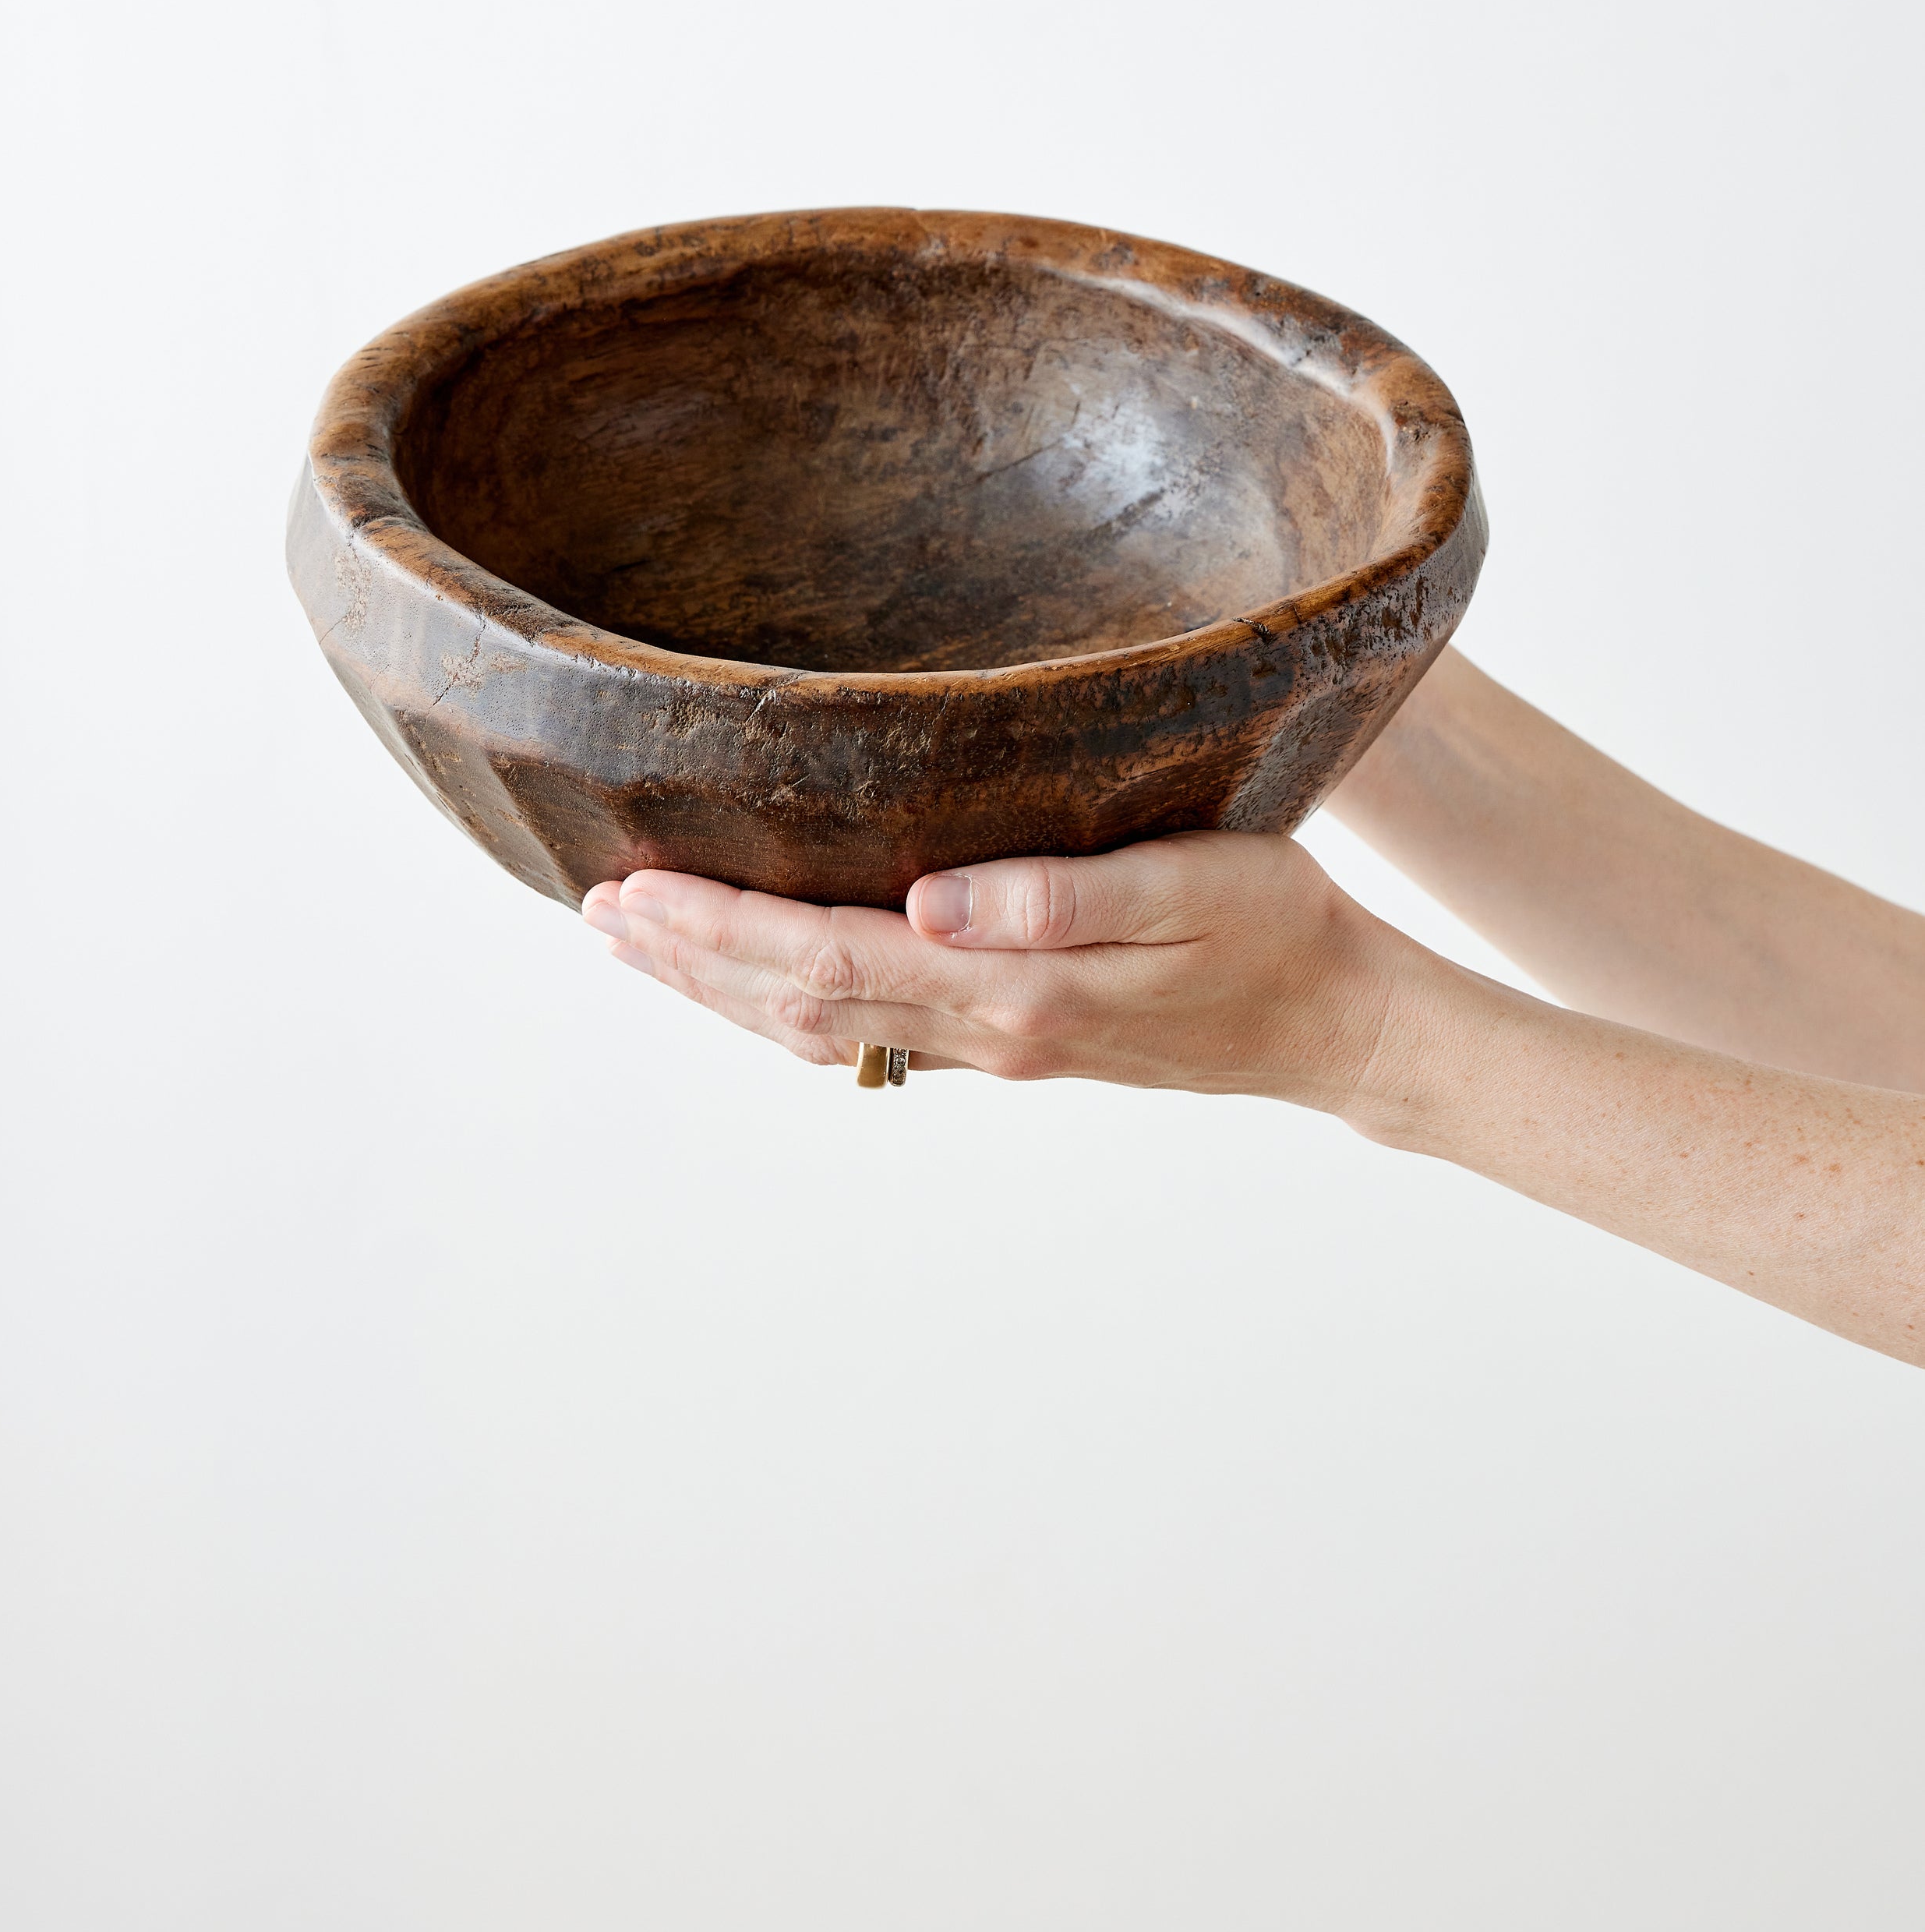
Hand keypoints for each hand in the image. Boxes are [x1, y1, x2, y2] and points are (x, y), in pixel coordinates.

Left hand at [581, 832, 1413, 1107]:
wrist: (1333, 1022)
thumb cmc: (1275, 925)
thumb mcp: (1186, 885)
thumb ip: (1056, 898)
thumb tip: (926, 902)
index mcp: (1014, 989)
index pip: (828, 956)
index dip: (721, 928)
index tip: (633, 890)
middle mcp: (986, 1030)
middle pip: (798, 1005)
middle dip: (692, 961)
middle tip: (599, 911)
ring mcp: (995, 1046)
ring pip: (823, 1028)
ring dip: (725, 989)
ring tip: (646, 943)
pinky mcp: (1015, 1039)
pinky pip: (869, 1031)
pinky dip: (790, 1002)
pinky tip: (765, 976)